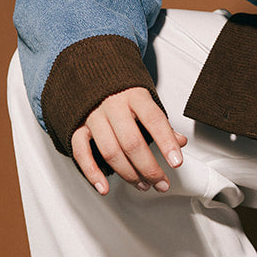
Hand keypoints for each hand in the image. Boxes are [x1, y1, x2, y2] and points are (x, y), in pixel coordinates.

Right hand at [72, 87, 186, 195]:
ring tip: (143, 185)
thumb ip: (159, 120)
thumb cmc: (120, 88)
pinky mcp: (76, 126)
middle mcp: (113, 104)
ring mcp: (93, 116)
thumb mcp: (144, 97)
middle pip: (132, 142)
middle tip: (161, 183)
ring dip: (128, 174)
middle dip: (149, 168)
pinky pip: (81, 153)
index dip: (166, 142)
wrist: (89, 69)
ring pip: (110, 151)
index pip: (154, 120)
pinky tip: (104, 187)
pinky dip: (92, 173)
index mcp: (134, 95)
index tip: (176, 162)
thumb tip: (180, 142)